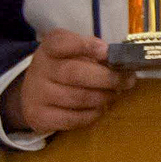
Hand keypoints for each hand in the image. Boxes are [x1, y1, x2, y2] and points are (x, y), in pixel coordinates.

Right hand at [4, 28, 125, 134]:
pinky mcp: (40, 117)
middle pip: (75, 73)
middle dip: (107, 78)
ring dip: (103, 97)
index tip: (106, 52)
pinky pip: (73, 119)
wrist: (33, 92)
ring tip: (114, 94)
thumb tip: (114, 58)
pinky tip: (99, 108)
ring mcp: (37, 94)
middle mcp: (40, 69)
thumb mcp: (73, 52)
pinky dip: (93, 114)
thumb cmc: (64, 67)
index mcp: (49, 48)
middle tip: (127, 81)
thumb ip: (93, 51)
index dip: (84, 46)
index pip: (60, 43)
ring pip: (78, 98)